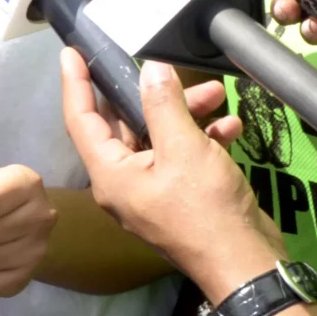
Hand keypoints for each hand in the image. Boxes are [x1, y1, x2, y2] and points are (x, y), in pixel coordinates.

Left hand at [61, 52, 274, 295]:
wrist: (245, 263)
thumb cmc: (205, 207)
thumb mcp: (183, 148)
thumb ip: (162, 103)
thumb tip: (149, 69)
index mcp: (111, 174)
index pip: (81, 120)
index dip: (75, 83)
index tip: (71, 52)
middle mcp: (124, 182)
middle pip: (124, 124)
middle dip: (150, 92)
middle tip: (166, 63)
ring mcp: (153, 190)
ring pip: (159, 136)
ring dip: (186, 112)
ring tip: (218, 93)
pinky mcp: (180, 195)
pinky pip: (182, 156)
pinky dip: (203, 138)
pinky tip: (231, 127)